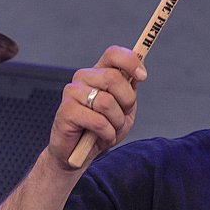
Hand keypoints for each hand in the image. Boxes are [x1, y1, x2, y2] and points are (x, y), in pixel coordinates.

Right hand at [47, 46, 146, 170]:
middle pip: (114, 77)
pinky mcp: (66, 111)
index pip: (113, 54)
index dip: (130, 61)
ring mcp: (72, 92)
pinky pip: (98, 121)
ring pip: (107, 102)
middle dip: (126, 102)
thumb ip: (130, 88)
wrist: (80, 154)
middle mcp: (83, 77)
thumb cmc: (102, 130)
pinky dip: (107, 134)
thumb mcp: (124, 108)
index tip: (143, 76)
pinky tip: (101, 137)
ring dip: (116, 122)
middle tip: (120, 117)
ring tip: (109, 130)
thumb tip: (139, 69)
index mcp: (98, 73)